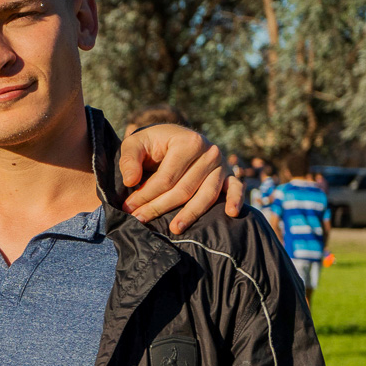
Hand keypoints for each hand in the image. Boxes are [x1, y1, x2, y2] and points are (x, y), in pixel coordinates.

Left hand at [118, 125, 244, 235]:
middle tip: (140, 220)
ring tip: (174, 229)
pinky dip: (236, 200)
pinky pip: (236, 189)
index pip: (166, 178)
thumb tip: (130, 182)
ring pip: (206, 195)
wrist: (172, 137)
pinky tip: (231, 213)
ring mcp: (221, 164)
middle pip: (184, 189)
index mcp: (188, 142)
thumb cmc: (152, 142)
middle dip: (159, 207)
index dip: (146, 195)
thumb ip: (130, 160)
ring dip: (190, 214)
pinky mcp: (229, 174)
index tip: (129, 208)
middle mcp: (209, 152)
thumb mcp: (135, 144)